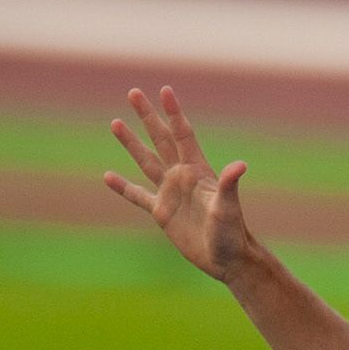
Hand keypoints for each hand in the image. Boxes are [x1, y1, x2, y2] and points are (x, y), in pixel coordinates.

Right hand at [103, 87, 252, 280]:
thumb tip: (240, 165)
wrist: (227, 259)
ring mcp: (171, 193)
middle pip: (161, 139)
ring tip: (116, 122)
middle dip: (147, 116)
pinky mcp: (162, 213)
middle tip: (134, 92)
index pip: (183, 134)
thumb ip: (230, 185)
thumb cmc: (232, 233)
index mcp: (198, 170)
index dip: (174, 113)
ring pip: (146, 161)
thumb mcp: (228, 208)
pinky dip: (123, 187)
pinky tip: (108, 176)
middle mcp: (182, 177)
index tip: (165, 90)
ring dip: (131, 143)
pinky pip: (138, 196)